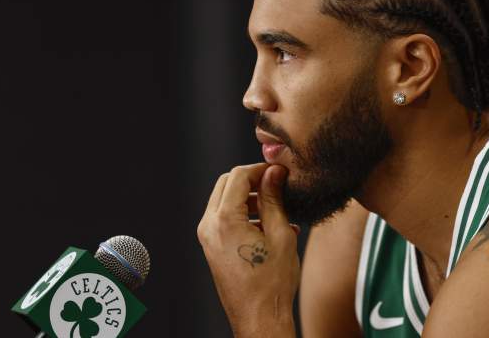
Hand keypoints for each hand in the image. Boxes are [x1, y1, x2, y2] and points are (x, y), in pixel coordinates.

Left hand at [197, 163, 299, 337]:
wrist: (259, 318)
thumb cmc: (272, 283)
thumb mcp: (280, 235)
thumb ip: (274, 199)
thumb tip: (274, 173)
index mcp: (225, 220)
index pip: (238, 176)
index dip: (261, 169)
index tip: (280, 171)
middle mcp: (209, 226)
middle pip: (227, 184)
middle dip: (252, 180)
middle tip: (277, 185)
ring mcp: (208, 237)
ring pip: (225, 201)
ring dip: (249, 198)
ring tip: (278, 209)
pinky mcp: (212, 247)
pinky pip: (225, 219)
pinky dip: (244, 214)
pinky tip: (269, 226)